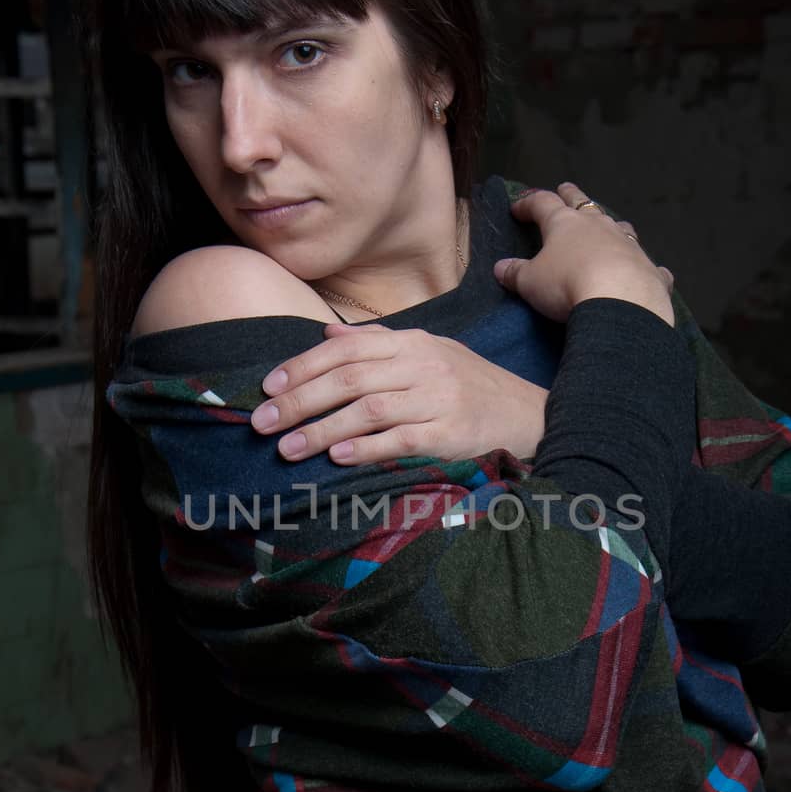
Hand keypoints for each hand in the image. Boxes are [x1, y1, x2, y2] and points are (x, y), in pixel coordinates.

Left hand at [251, 323, 548, 465]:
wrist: (527, 414)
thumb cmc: (469, 386)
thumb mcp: (428, 352)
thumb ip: (376, 343)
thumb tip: (325, 332)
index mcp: (410, 344)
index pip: (345, 350)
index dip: (302, 366)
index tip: (268, 387)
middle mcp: (422, 365)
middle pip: (348, 379)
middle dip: (299, 401)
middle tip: (262, 423)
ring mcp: (438, 399)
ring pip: (368, 410)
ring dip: (323, 430)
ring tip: (288, 448)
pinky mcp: (451, 433)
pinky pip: (402, 439)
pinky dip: (367, 448)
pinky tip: (338, 459)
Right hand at [497, 181, 674, 325]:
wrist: (620, 300)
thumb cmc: (566, 284)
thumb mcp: (530, 282)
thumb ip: (515, 273)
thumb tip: (500, 268)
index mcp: (564, 223)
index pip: (542, 203)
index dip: (528, 203)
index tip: (517, 207)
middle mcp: (597, 225)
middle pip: (582, 202)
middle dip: (570, 195)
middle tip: (565, 188)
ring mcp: (626, 242)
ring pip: (617, 224)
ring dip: (608, 223)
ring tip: (605, 224)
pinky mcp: (648, 266)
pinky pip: (644, 261)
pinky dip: (641, 264)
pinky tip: (651, 271)